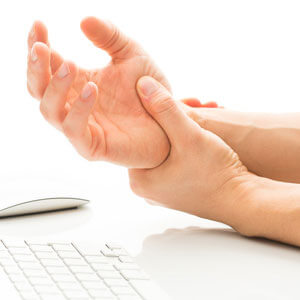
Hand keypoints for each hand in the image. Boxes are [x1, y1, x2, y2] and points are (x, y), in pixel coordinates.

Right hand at [27, 17, 170, 167]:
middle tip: (41, 47)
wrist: (168, 119)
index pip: (46, 65)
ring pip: (50, 111)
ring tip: (69, 65)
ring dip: (55, 88)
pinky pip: (75, 130)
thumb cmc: (149, 89)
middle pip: (38, 89)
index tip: (40, 24)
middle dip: (35, 68)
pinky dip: (78, 110)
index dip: (38, 45)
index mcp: (78, 82)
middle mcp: (74, 105)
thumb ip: (110, 37)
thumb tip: (83, 20)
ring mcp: (81, 126)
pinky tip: (92, 89)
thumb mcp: (132, 55)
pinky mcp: (93, 146)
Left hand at [129, 76, 252, 227]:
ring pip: (166, 151)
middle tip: (193, 106)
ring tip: (202, 116)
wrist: (243, 201)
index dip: (154, 114)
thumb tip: (142, 85)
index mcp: (139, 180)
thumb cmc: (215, 173)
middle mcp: (146, 189)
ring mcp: (162, 191)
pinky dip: (185, 147)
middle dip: (173, 121)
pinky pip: (175, 161)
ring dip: (182, 132)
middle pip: (153, 143)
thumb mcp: (189, 135)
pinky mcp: (177, 190)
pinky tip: (201, 135)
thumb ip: (165, 109)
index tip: (173, 102)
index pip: (137, 137)